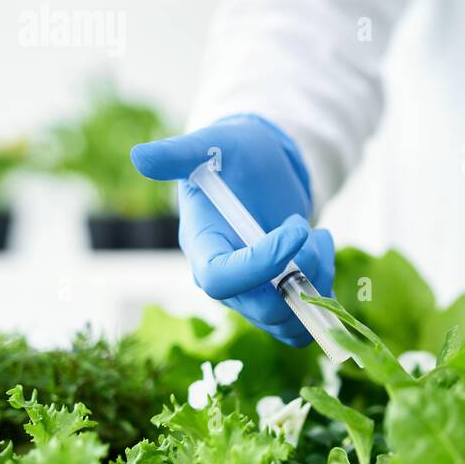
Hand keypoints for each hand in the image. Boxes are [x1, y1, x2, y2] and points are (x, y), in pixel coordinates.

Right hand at [130, 114, 334, 346]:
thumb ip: (178, 153)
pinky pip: (305, 317)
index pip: (220, 279)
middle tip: (312, 232)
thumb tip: (139, 157)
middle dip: (299, 275)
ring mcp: (254, 291)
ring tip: (320, 236)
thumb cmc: (232, 153)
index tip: (298, 228)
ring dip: (318, 282)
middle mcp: (225, 278)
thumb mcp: (210, 144)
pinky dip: (325, 290)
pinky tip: (323, 246)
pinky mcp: (279, 293)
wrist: (260, 165)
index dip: (262, 263)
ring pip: (289, 319)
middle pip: (261, 309)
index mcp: (202, 246)